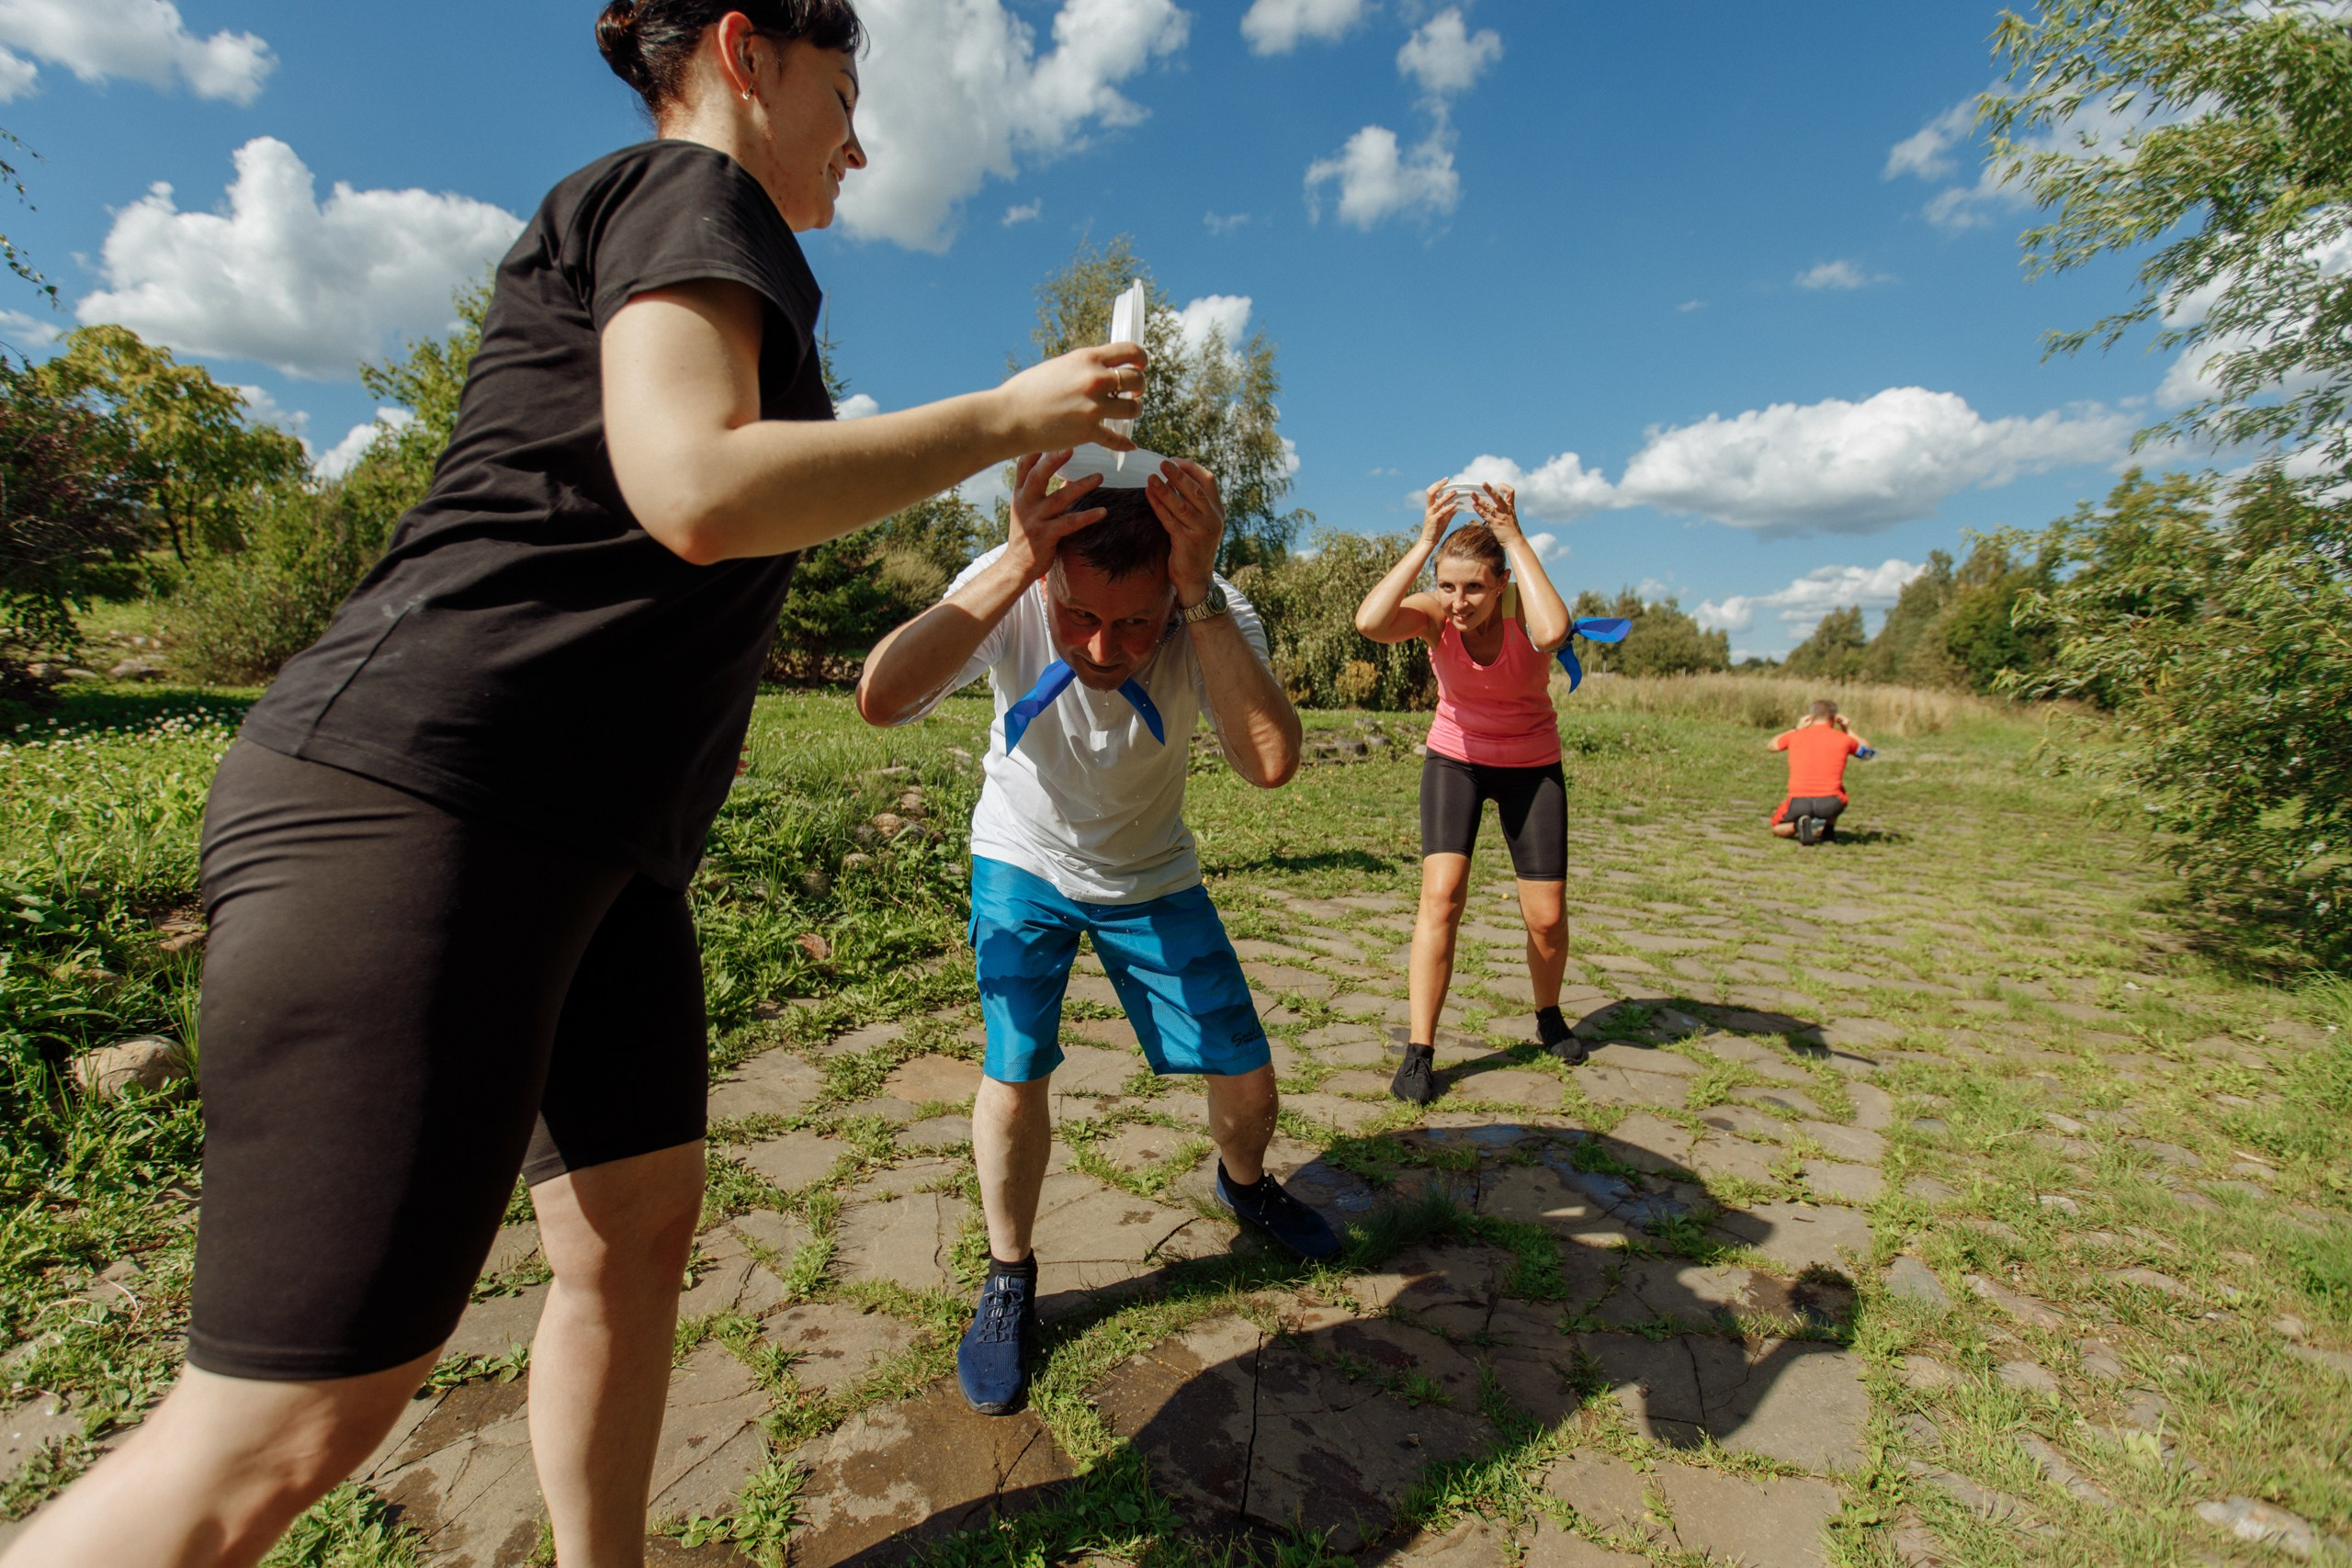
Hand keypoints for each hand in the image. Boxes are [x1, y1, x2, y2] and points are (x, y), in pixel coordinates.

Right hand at [996, 344, 1146, 453]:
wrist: (1009, 416)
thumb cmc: (1027, 391)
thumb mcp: (1059, 367)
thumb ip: (1083, 368)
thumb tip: (1101, 371)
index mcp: (1087, 358)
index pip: (1130, 351)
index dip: (1141, 359)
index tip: (1140, 366)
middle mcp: (1095, 379)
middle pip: (1137, 380)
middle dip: (1139, 387)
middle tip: (1133, 394)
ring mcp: (1093, 407)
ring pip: (1133, 409)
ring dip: (1134, 411)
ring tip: (1128, 413)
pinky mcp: (1088, 432)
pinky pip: (1117, 439)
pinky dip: (1125, 443)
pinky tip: (1130, 445)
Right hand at [1001, 450, 1107, 583]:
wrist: (1016, 566)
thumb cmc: (1026, 534)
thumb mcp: (1028, 508)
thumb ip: (1040, 489)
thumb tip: (1062, 471)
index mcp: (1020, 494)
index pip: (1024, 466)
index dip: (1035, 449)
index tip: (1050, 432)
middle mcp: (1025, 503)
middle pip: (1038, 476)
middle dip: (1054, 460)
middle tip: (1072, 446)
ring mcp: (1034, 520)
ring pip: (1059, 499)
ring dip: (1081, 486)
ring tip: (1100, 477)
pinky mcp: (1045, 536)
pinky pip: (1069, 523)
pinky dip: (1087, 516)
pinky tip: (1102, 511)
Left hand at [1146, 458, 1226, 607]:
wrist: (1196, 578)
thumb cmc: (1195, 545)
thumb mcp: (1201, 521)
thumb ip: (1194, 501)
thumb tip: (1174, 475)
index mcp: (1218, 510)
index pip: (1208, 481)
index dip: (1192, 468)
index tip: (1176, 460)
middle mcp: (1213, 519)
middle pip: (1195, 491)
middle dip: (1179, 475)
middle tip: (1163, 462)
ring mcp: (1201, 531)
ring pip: (1182, 506)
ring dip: (1165, 490)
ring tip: (1151, 477)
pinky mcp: (1186, 543)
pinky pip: (1169, 520)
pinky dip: (1158, 506)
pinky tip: (1149, 495)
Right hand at [1420, 480, 1457, 544]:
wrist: (1429, 541)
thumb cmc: (1436, 529)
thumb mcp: (1444, 518)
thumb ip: (1450, 510)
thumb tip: (1458, 503)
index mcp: (1430, 506)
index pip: (1431, 492)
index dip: (1437, 484)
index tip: (1446, 479)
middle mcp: (1429, 508)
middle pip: (1430, 493)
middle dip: (1438, 485)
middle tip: (1446, 480)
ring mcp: (1431, 514)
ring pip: (1437, 502)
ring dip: (1446, 496)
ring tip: (1455, 491)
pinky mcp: (1434, 520)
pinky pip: (1442, 512)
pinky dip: (1449, 507)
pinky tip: (1456, 504)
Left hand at [1469, 482, 1521, 540]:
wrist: (1515, 541)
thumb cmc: (1512, 529)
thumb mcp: (1511, 516)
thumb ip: (1504, 509)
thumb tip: (1493, 504)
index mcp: (1510, 507)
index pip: (1511, 492)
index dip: (1504, 487)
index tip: (1498, 484)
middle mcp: (1505, 510)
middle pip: (1498, 497)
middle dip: (1490, 489)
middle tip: (1483, 483)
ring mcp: (1500, 517)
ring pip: (1488, 506)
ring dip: (1479, 499)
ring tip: (1472, 494)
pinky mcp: (1495, 524)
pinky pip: (1485, 515)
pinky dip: (1479, 510)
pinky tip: (1474, 505)